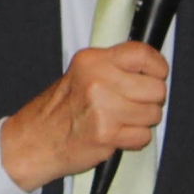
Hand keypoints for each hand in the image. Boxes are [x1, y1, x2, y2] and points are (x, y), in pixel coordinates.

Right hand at [0, 42, 168, 190]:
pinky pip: (143, 136)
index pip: (141, 53)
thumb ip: (113, 67)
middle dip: (151, 100)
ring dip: (142, 121)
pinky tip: (116, 135)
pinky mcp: (106, 134)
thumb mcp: (81, 73)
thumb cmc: (60, 109)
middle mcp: (97, 80)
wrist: (35, 140)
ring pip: (153, 114)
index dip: (157, 67)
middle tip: (133, 104)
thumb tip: (152, 69)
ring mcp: (102, 108)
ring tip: (120, 120)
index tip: (156, 75)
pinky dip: (134, 140)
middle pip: (156, 87)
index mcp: (92, 60)